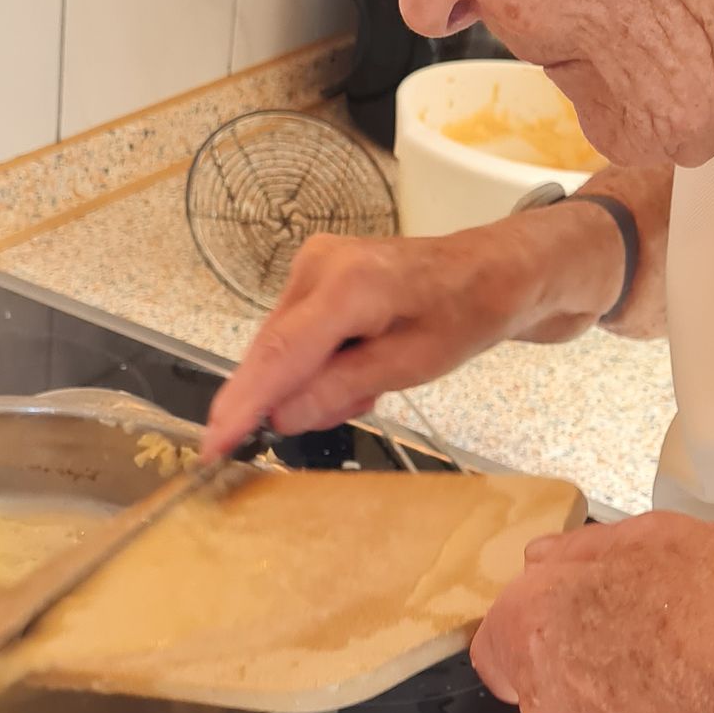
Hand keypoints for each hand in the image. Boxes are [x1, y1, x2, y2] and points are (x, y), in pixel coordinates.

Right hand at [199, 211, 622, 455]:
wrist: (500, 269)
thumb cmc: (470, 311)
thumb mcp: (415, 364)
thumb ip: (343, 388)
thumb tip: (281, 417)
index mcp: (346, 285)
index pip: (278, 355)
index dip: (242, 404)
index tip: (213, 445)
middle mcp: (318, 266)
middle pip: (274, 352)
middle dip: (288, 399)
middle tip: (346, 412)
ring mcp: (315, 267)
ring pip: (286, 349)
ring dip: (314, 382)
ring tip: (372, 385)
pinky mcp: (318, 276)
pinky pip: (301, 336)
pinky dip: (321, 364)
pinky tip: (365, 368)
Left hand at [469, 511, 713, 712]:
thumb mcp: (656, 538)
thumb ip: (589, 551)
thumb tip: (555, 563)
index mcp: (533, 638)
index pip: (499, 628)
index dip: (544, 598)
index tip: (587, 579)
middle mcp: (557, 704)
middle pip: (566, 652)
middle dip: (620, 611)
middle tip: (683, 573)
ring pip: (624, 679)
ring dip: (672, 637)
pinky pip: (666, 711)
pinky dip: (699, 679)